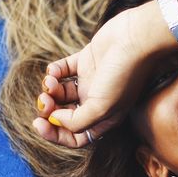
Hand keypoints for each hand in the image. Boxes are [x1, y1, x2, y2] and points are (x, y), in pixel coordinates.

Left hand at [34, 0, 177, 146]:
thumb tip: (55, 120)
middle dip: (50, 110)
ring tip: (50, 82)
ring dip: (49, 89)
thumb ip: (76, 122)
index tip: (41, 124)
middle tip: (44, 100)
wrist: (135, 39)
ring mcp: (92, 81)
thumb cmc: (124, 75)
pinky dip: (54, 71)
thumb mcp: (101, 108)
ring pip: (61, 92)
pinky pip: (63, 70)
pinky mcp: (87, 61)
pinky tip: (54, 70)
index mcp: (105, 117)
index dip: (56, 134)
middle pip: (65, 115)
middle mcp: (98, 102)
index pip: (77, 136)